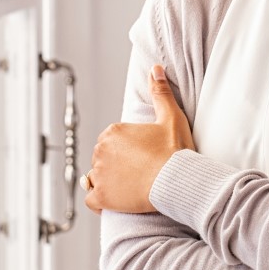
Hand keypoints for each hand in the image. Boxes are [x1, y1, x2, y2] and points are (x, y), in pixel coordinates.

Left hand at [85, 66, 195, 213]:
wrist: (177, 180)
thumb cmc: (175, 150)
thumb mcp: (170, 117)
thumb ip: (160, 92)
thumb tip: (155, 68)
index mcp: (113, 132)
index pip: (111, 141)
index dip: (125, 149)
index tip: (141, 156)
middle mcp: (100, 150)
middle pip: (102, 158)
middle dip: (115, 164)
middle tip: (138, 172)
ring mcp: (99, 175)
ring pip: (95, 178)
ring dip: (107, 182)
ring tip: (128, 186)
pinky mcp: (101, 197)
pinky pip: (92, 200)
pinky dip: (99, 201)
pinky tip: (113, 200)